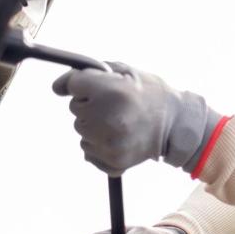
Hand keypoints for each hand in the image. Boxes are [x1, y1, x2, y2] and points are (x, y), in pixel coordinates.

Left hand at [52, 62, 219, 175]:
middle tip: (115, 104)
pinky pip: (87, 150)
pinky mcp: (112, 161)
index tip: (89, 85)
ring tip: (119, 121)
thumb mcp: (125, 71)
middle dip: (90, 103)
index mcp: (112, 92)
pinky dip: (98, 144)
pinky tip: (118, 137)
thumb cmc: (150, 94)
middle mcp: (108, 118)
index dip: (81, 83)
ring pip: (80, 130)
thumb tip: (58, 87)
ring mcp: (109, 143)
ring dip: (93, 124)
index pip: (73, 84)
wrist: (177, 126)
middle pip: (75, 108)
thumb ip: (91, 73)